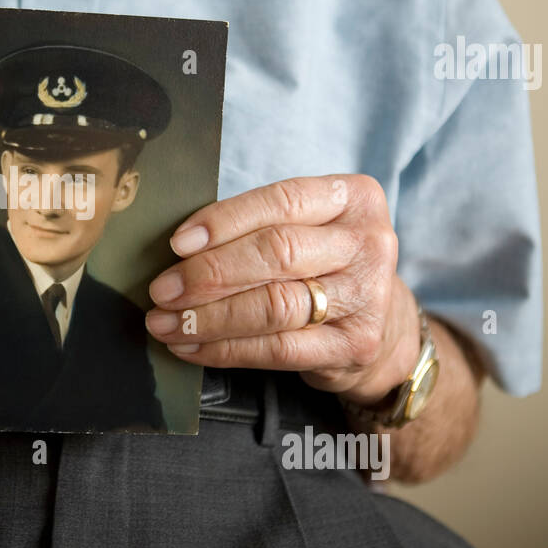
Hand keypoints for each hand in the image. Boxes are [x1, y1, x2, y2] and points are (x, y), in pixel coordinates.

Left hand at [143, 174, 419, 405]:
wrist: (384, 324)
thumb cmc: (324, 265)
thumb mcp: (308, 228)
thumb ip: (257, 226)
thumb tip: (180, 248)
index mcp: (354, 198)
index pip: (281, 201)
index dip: (225, 221)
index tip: (177, 243)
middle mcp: (368, 244)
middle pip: (276, 252)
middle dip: (209, 273)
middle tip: (163, 290)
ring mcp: (367, 297)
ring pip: (273, 305)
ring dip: (209, 317)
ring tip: (167, 323)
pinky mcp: (355, 345)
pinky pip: (278, 349)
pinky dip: (225, 350)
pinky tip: (192, 347)